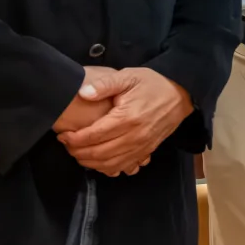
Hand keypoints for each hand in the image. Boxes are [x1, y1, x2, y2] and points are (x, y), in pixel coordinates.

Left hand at [57, 68, 192, 175]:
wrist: (181, 93)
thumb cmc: (153, 83)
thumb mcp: (129, 76)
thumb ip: (105, 84)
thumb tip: (84, 93)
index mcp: (127, 118)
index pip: (93, 136)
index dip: (74, 139)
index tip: (62, 135)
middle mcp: (135, 136)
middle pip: (99, 153)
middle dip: (78, 152)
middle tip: (67, 145)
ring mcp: (143, 146)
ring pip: (111, 164)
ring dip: (91, 163)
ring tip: (79, 154)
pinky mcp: (148, 150)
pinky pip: (125, 167)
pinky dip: (109, 169)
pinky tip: (99, 163)